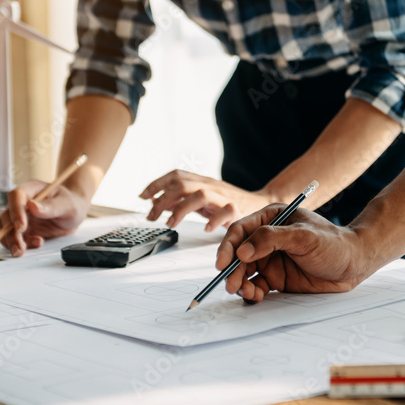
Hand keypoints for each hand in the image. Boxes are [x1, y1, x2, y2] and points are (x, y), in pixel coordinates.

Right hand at [0, 181, 89, 256]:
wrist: (72, 214)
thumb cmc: (71, 204)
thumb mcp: (67, 204)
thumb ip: (52, 206)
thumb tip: (33, 206)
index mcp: (31, 190)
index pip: (16, 196)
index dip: (15, 211)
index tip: (21, 226)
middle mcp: (21, 203)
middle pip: (5, 215)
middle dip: (10, 233)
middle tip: (20, 246)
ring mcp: (18, 217)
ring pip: (1, 228)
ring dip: (8, 241)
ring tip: (21, 250)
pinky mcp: (20, 230)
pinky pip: (11, 238)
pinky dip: (18, 244)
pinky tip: (36, 244)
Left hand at [139, 170, 273, 230]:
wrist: (262, 204)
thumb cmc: (228, 203)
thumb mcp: (201, 199)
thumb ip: (180, 199)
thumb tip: (154, 202)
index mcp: (201, 181)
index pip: (176, 175)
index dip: (157, 184)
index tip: (142, 196)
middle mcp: (210, 185)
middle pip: (182, 184)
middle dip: (163, 200)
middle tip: (151, 216)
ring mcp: (223, 196)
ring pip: (200, 195)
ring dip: (181, 209)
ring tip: (170, 223)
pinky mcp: (237, 209)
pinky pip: (225, 211)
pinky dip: (214, 220)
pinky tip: (205, 228)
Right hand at [215, 205, 372, 300]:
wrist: (354, 264)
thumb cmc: (333, 243)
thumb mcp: (304, 236)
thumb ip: (272, 239)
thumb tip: (242, 251)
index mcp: (271, 219)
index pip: (241, 231)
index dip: (228, 247)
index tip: (222, 263)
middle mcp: (267, 239)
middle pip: (238, 254)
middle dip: (232, 270)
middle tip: (231, 285)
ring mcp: (270, 259)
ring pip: (244, 272)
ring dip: (240, 283)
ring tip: (247, 293)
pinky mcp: (276, 279)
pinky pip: (256, 286)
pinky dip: (251, 293)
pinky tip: (256, 297)